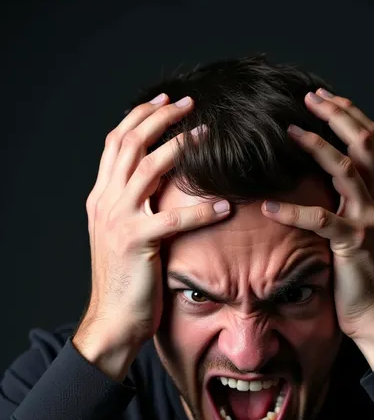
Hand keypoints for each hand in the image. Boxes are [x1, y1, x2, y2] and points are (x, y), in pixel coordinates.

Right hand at [79, 94, 229, 347]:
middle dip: (161, 117)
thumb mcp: (123, 234)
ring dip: (181, 146)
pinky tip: (225, 205)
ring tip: (208, 134)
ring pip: (149, 167)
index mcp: (101, 196)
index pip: (116, 142)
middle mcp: (105, 201)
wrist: (113, 318)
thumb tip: (158, 180)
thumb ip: (133, 205)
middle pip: (131, 143)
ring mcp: (118, 220)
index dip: (140, 116)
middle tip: (190, 103)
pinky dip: (201, 209)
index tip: (166, 100)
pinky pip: (174, 218)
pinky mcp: (136, 242)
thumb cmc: (125, 279)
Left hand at [262, 88, 373, 342]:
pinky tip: (268, 206)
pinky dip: (292, 210)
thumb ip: (355, 202)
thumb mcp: (368, 229)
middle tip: (307, 98)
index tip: (322, 97)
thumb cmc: (367, 273)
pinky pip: (319, 219)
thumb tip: (327, 179)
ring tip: (288, 131)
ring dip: (316, 146)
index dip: (348, 114)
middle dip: (335, 114)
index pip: (371, 140)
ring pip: (345, 168)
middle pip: (363, 141)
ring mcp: (371, 219)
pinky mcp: (353, 243)